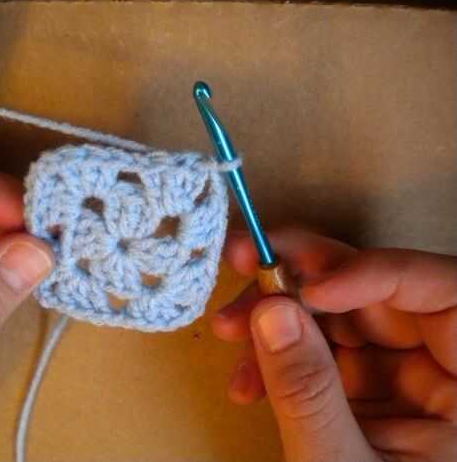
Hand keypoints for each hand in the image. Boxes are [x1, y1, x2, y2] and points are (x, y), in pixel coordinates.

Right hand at [213, 227, 456, 461]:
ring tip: (227, 330)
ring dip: (278, 317)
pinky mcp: (370, 398)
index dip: (373, 272)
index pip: (444, 291)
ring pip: (341, 319)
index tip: (306, 288)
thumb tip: (270, 311)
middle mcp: (449, 373)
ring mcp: (407, 385)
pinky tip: (245, 382)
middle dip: (303, 278)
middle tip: (243, 262)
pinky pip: (323, 357)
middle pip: (379, 294)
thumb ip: (310, 394)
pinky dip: (279, 359)